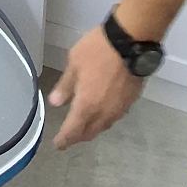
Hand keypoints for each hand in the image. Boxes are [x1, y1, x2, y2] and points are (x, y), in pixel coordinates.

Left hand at [48, 26, 142, 148]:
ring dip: (93, 128)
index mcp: (86, 106)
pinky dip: (105, 118)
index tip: (58, 144)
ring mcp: (120, 109)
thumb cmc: (98, 50)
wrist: (131, 42)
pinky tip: (103, 110)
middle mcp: (104, 113)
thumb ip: (65, 85)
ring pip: (103, 126)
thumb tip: (55, 103)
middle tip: (70, 135)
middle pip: (89, 133)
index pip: (73, 131)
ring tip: (85, 124)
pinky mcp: (131, 101)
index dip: (64, 140)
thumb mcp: (74, 63)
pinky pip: (115, 116)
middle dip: (78, 137)